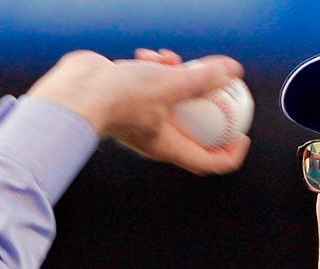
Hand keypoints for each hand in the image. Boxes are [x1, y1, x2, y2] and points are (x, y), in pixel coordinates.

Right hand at [27, 49, 249, 174]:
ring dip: (179, 78)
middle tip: (220, 86)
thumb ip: (204, 77)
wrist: (75, 90)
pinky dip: (156, 71)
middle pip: (195, 129)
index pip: (209, 163)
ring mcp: (141, 120)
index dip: (231, 153)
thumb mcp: (170, 83)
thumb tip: (233, 70)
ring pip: (172, 102)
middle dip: (208, 104)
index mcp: (169, 147)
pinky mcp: (128, 102)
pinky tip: (150, 54)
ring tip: (173, 59)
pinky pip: (151, 89)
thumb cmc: (119, 95)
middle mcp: (156, 139)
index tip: (243, 134)